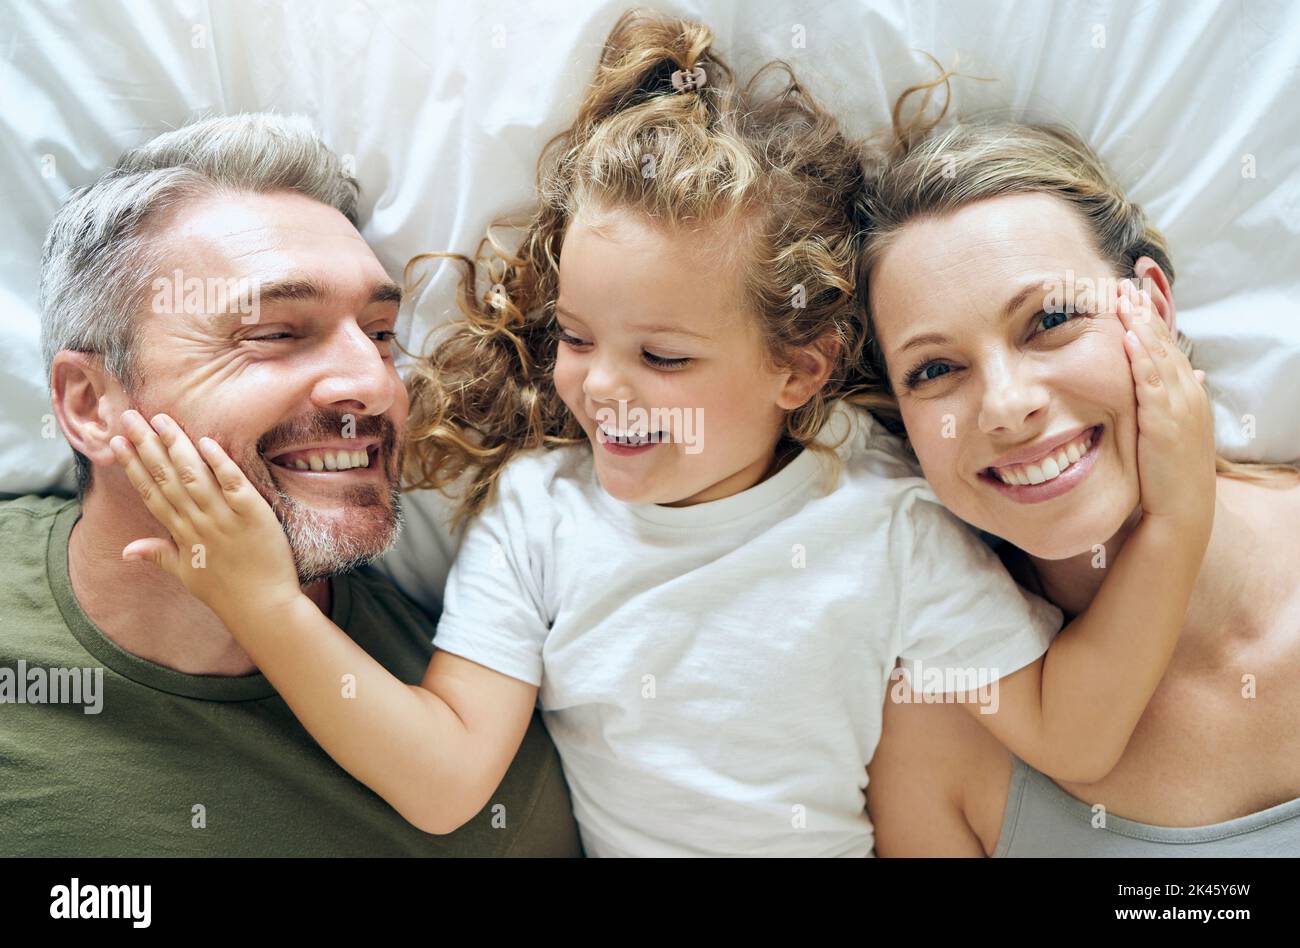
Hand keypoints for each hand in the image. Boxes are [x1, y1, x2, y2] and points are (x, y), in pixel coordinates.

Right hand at [110, 410, 302, 621]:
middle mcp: (198, 521)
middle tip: (130, 416)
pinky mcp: (252, 514)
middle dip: (147, 445)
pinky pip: (233, 483)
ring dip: (177, 446)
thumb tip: (125, 550)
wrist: (262, 607)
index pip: (151, 493)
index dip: (133, 466)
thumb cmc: (225, 592)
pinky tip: (206, 442)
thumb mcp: (186, 574)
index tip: (117, 442)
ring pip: (194, 476)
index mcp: (181, 533)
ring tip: (161, 420)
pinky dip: (219, 463)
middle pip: (166, 477)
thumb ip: (158, 554)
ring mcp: (224, 517)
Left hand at [1116, 280, 1215, 534]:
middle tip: (1123, 283)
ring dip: (1139, 326)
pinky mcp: (1165, 422)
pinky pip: (1151, 383)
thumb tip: (1186, 372)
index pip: (1166, 347)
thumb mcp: (1173, 429)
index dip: (1149, 320)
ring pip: (1157, 356)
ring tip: (1122, 299)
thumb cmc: (1170, 474)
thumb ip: (1172, 399)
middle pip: (1163, 343)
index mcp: (1186, 393)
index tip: (1130, 294)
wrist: (1182, 510)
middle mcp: (1187, 394)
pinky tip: (1127, 338)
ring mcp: (1178, 406)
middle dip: (1143, 312)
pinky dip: (1140, 359)